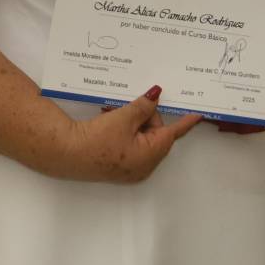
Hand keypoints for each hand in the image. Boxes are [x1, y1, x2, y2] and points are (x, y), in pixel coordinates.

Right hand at [57, 86, 202, 182]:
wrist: (65, 153)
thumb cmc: (97, 138)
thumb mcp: (123, 118)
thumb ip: (143, 107)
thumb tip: (156, 95)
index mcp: (150, 155)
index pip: (173, 133)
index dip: (185, 122)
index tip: (198, 114)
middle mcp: (145, 165)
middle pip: (155, 135)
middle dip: (145, 118)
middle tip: (130, 105)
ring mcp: (131, 168)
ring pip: (141, 140)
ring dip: (132, 124)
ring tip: (114, 114)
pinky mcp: (117, 167)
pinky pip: (130, 147)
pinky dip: (124, 133)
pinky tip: (109, 123)